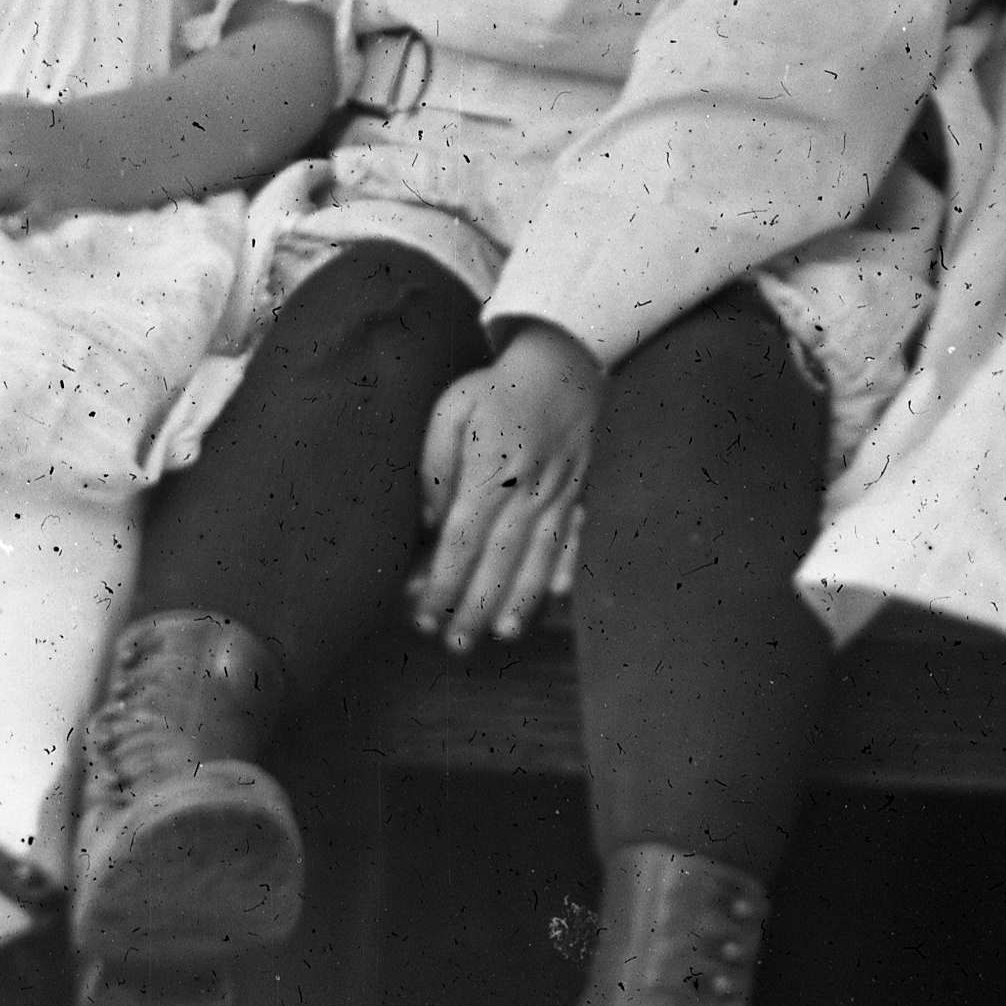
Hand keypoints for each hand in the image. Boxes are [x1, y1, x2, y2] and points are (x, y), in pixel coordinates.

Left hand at [408, 325, 600, 653]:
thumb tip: (432, 522)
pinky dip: (570, 567)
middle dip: (475, 606)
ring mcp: (562, 494)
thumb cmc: (498, 388)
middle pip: (498, 560)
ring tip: (500, 634)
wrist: (563, 361)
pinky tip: (559, 596)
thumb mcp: (453, 409)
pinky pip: (579, 537)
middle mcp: (529, 490)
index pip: (461, 540)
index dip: (442, 582)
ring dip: (520, 599)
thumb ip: (437, 465)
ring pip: (539, 557)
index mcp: (491, 470)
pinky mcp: (584, 492)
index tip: (422, 613)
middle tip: (454, 644)